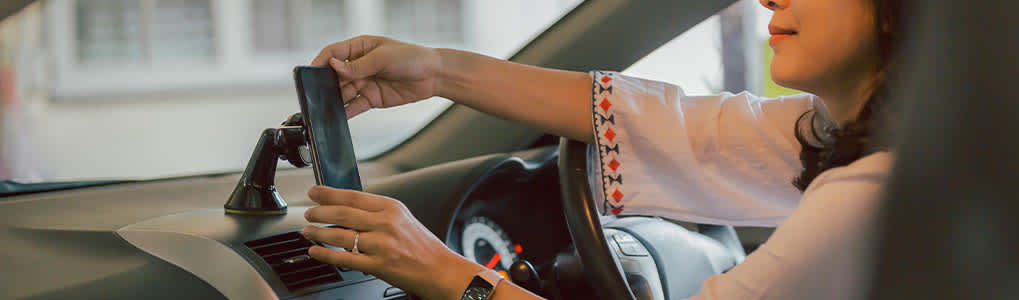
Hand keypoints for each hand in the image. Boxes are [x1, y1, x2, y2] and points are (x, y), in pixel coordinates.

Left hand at [301, 186, 485, 299]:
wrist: (441, 270)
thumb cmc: (422, 245)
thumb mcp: (402, 218)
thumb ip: (377, 211)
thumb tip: (345, 207)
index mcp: (392, 208)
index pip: (353, 196)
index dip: (329, 193)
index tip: (314, 192)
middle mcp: (386, 224)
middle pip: (343, 214)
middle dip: (319, 212)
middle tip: (308, 213)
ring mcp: (382, 245)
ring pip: (341, 236)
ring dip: (318, 233)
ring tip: (308, 231)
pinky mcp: (379, 266)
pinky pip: (345, 259)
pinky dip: (325, 254)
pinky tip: (315, 251)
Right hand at [311, 36, 442, 117]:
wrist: (433, 76)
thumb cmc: (412, 58)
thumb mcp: (384, 57)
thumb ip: (358, 65)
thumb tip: (334, 66)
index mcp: (359, 47)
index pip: (332, 52)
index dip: (320, 62)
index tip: (310, 73)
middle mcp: (358, 65)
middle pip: (334, 75)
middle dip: (324, 85)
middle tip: (315, 94)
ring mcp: (364, 82)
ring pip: (341, 92)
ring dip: (332, 100)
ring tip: (324, 108)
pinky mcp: (371, 98)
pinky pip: (353, 106)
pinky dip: (344, 112)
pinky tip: (336, 117)